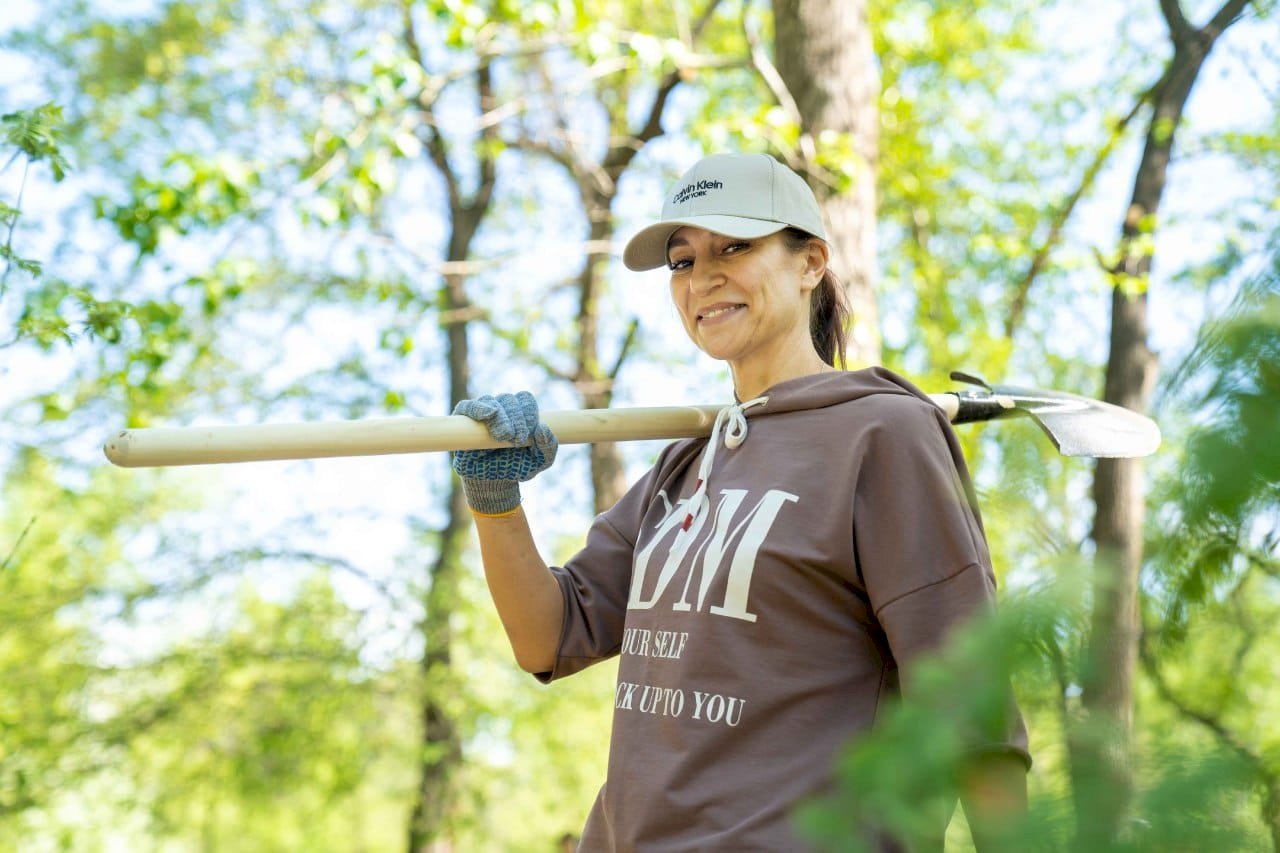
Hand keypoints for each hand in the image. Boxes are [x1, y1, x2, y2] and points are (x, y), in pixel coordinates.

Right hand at [451, 391, 557, 514]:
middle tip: (516, 439)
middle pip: (510, 399)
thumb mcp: (539, 461)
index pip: (525, 399)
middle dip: (516, 418)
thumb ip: (549, 447)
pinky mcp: (463, 420)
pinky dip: (478, 408)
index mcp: (520, 413)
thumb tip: (543, 428)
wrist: (492, 482)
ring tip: (503, 435)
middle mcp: (501, 407)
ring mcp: (482, 412)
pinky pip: (468, 406)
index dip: (529, 412)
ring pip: (492, 401)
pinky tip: (488, 414)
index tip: (528, 433)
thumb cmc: (516, 465)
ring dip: (500, 417)